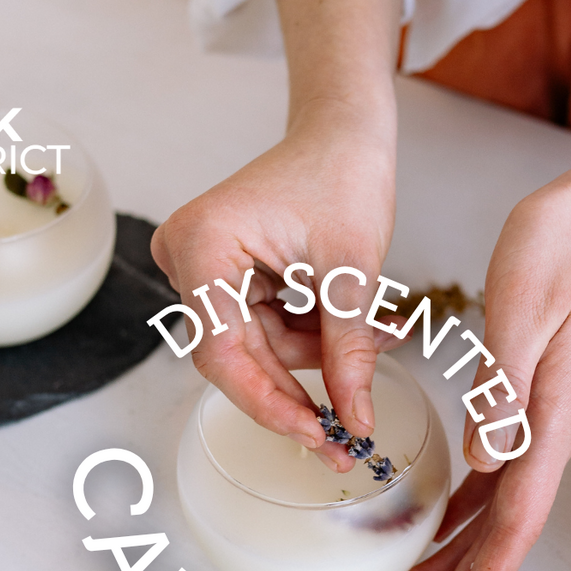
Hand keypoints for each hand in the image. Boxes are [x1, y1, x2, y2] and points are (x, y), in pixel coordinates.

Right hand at [151, 100, 398, 471]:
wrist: (344, 131)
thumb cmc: (344, 174)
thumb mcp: (353, 270)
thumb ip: (349, 350)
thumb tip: (354, 421)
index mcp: (202, 246)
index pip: (223, 353)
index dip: (269, 403)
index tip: (316, 436)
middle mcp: (189, 258)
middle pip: (239, 356)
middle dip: (300, 391)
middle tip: (345, 439)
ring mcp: (206, 268)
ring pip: (260, 347)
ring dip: (319, 358)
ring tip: (381, 344)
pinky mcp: (229, 275)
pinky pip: (268, 327)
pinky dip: (315, 337)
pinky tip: (363, 332)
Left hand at [402, 31, 570, 570]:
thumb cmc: (560, 251)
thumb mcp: (519, 315)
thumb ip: (500, 395)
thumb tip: (480, 465)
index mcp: (549, 419)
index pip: (513, 522)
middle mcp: (553, 430)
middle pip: (509, 529)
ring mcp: (548, 419)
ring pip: (503, 506)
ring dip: (465, 551)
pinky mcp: (536, 400)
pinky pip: (501, 472)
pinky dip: (470, 505)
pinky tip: (448, 517)